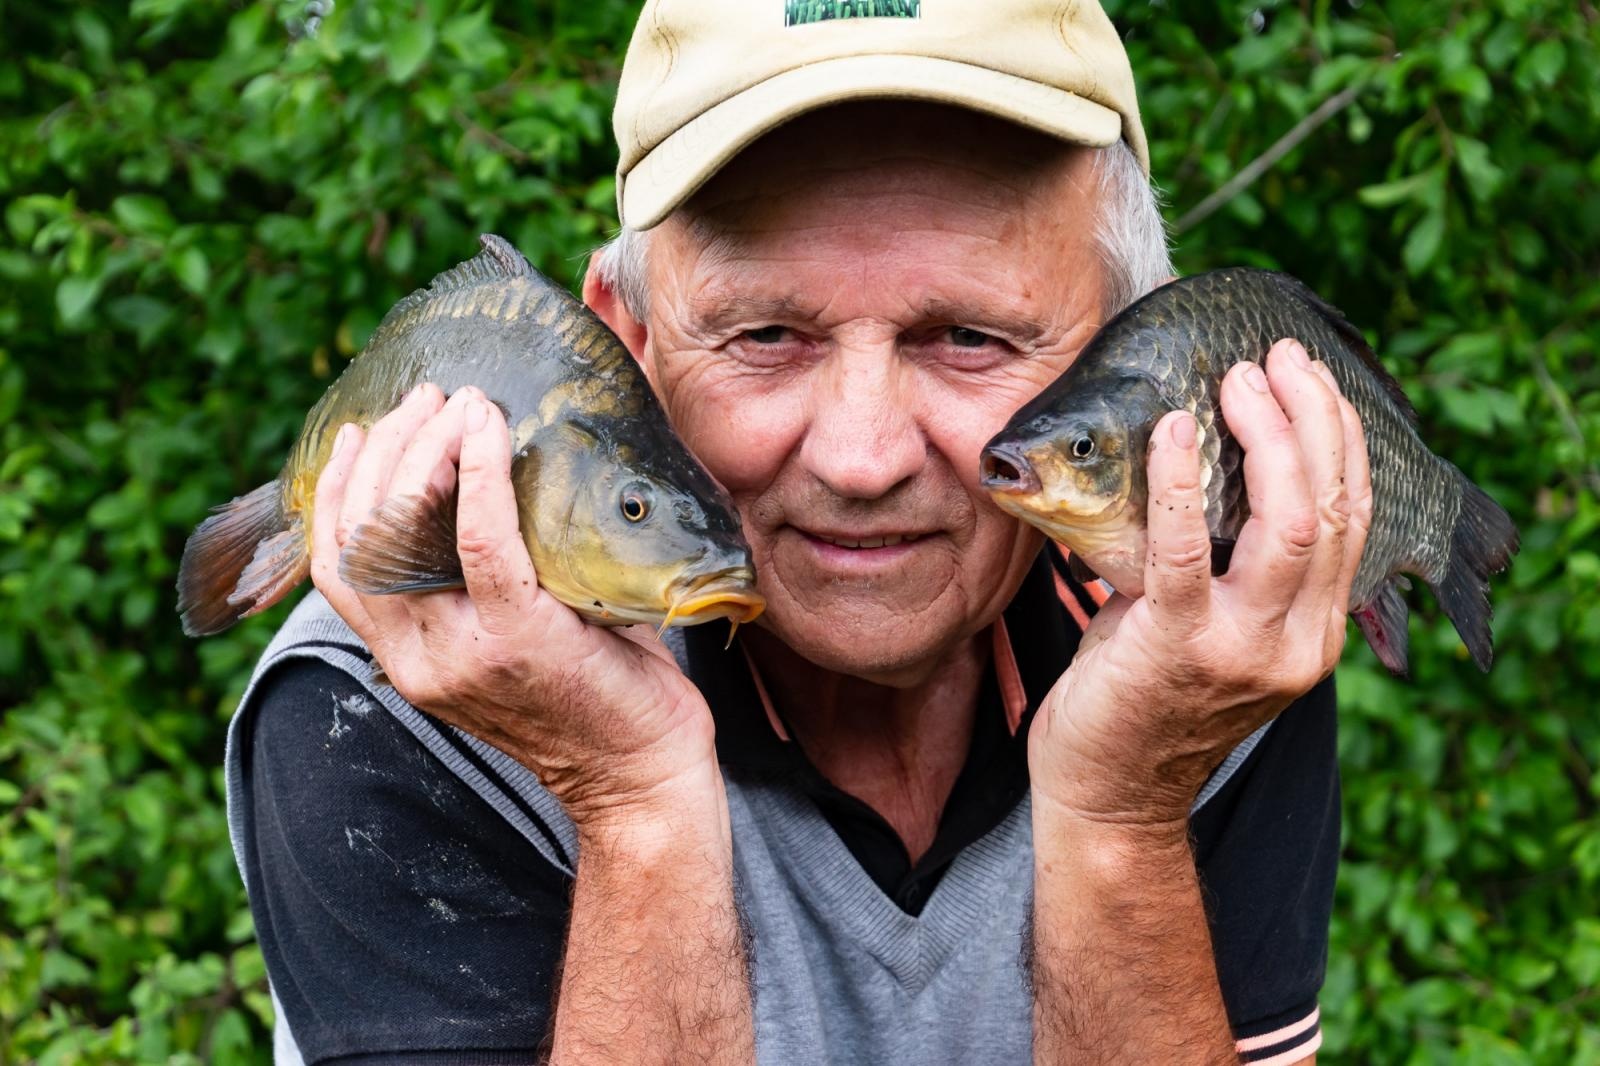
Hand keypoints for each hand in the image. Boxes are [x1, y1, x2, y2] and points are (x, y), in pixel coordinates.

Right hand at [309, 384, 722, 839]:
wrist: (642, 780)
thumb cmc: (597, 696)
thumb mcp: (515, 642)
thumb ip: (489, 582)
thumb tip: (503, 480)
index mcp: (409, 660)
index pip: (337, 566)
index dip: (337, 491)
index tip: (363, 432)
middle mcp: (420, 660)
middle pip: (363, 535)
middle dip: (387, 451)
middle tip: (428, 399)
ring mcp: (463, 653)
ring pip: (406, 529)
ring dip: (425, 450)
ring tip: (459, 404)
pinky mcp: (519, 639)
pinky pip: (481, 542)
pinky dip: (479, 477)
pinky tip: (488, 432)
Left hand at [1029, 338, 1371, 826]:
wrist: (1109, 797)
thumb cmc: (1146, 700)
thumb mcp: (1211, 631)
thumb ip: (1230, 571)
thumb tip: (1201, 469)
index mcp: (1315, 633)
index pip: (1353, 518)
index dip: (1337, 439)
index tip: (1309, 377)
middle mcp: (1298, 642)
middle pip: (1334, 509)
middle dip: (1311, 420)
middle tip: (1274, 359)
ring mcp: (1244, 650)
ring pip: (1290, 524)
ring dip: (1266, 439)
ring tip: (1235, 380)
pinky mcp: (1177, 649)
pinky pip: (1187, 551)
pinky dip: (1179, 483)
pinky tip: (1170, 431)